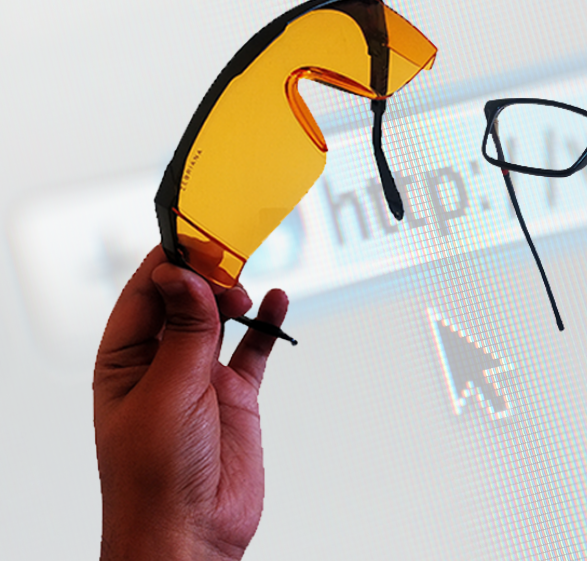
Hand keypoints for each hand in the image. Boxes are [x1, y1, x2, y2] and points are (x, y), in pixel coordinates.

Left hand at [94, 246, 288, 560]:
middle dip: (207, 275)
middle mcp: (162, 362)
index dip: (171, 263)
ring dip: (235, 295)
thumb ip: (183, 332)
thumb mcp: (165, 393)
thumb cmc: (152, 480)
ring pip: (220, 318)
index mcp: (125, 359)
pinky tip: (276, 304)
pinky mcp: (235, 395)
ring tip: (247, 287)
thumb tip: (182, 276)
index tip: (199, 239)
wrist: (190, 533)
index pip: (146, 293)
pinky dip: (267, 325)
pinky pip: (254, 349)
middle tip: (231, 261)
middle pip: (186, 299)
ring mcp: (201, 377)